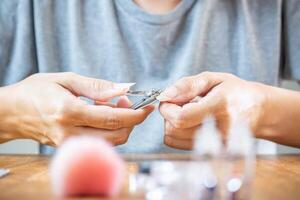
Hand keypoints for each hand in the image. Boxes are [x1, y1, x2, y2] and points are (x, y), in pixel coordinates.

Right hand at [0, 72, 153, 145]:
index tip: (148, 108)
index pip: (114, 119)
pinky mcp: (69, 149)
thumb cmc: (35, 92)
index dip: (136, 115)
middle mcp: (71, 133)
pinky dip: (109, 131)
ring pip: (110, 142)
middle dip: (131, 121)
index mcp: (70, 112)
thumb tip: (123, 89)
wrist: (11, 113)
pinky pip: (99, 143)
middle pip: (117, 135)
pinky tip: (103, 117)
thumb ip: (96, 86)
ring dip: (121, 126)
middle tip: (128, 102)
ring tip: (114, 107)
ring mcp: (70, 145)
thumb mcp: (65, 80)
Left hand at [158, 72, 266, 149]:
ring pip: (174, 139)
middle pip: (175, 130)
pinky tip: (192, 123)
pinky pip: (180, 145)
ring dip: (173, 124)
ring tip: (188, 113)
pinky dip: (179, 133)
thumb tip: (164, 96)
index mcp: (220, 107)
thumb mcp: (213, 78)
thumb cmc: (235, 92)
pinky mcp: (213, 153)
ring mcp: (218, 145)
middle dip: (169, 115)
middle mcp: (220, 130)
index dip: (167, 109)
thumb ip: (186, 85)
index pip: (182, 117)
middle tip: (181, 104)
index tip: (169, 100)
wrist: (258, 111)